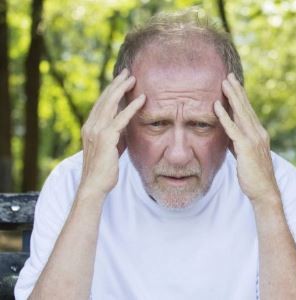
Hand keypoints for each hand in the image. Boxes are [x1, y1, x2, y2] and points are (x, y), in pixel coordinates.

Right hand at [79, 69, 145, 194]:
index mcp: (90, 127)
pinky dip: (132, 107)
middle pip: (105, 99)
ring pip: (111, 104)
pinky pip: (121, 118)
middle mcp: (91, 126)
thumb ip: (117, 133)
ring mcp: (97, 131)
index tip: (121, 79)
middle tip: (127, 72)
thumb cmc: (105, 168)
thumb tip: (128, 122)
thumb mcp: (112, 146)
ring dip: (122, 89)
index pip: (102, 103)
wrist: (95, 185)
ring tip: (133, 78)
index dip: (111, 90)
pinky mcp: (106, 138)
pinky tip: (141, 99)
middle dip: (116, 84)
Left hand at [214, 73, 280, 205]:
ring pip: (240, 113)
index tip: (234, 84)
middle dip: (236, 90)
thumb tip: (229, 136)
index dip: (241, 97)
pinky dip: (224, 116)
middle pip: (245, 107)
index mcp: (259, 134)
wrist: (264, 191)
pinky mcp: (245, 147)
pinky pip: (232, 128)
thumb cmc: (254, 176)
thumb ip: (238, 143)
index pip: (248, 111)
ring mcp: (253, 139)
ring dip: (231, 97)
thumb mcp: (246, 156)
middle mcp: (258, 133)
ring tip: (224, 83)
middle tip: (229, 76)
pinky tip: (216, 106)